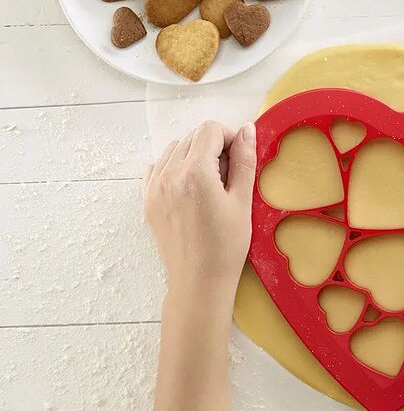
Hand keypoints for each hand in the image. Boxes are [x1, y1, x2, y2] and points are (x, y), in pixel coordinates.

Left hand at [144, 120, 256, 310]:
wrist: (199, 281)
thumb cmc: (227, 245)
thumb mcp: (242, 201)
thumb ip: (244, 161)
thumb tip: (247, 129)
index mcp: (195, 172)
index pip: (209, 130)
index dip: (229, 137)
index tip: (239, 158)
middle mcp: (169, 175)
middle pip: (192, 137)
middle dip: (212, 147)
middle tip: (228, 175)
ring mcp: (154, 188)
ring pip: (174, 149)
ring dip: (193, 155)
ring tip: (209, 183)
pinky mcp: (147, 200)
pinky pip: (157, 168)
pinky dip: (173, 168)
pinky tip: (188, 187)